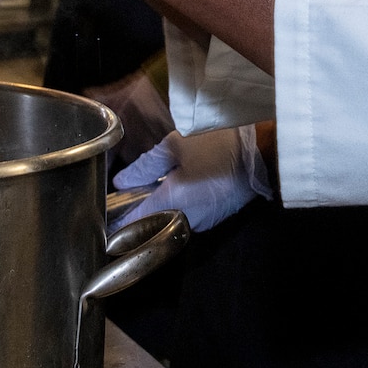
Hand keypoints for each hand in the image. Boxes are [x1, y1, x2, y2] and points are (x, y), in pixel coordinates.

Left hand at [110, 128, 272, 232]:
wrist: (263, 153)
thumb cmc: (219, 144)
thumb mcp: (177, 145)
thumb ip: (147, 165)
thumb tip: (122, 182)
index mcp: (172, 199)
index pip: (135, 219)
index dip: (117, 221)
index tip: (104, 220)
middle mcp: (185, 218)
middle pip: (152, 223)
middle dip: (138, 214)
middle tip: (127, 199)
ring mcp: (203, 221)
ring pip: (171, 220)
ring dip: (160, 210)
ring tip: (152, 192)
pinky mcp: (216, 218)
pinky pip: (189, 217)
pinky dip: (179, 207)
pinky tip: (180, 190)